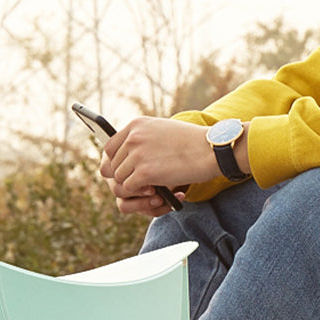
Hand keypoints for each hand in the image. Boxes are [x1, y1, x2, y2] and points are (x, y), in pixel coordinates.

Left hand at [100, 117, 217, 214]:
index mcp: (135, 125)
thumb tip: (131, 153)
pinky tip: (154, 191)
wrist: (210, 150)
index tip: (129, 170)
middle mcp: (132, 137)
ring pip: (119, 178)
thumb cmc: (192, 142)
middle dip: (126, 176)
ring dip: (133, 186)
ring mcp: (137, 155)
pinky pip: (129, 188)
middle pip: (113, 165)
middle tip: (143, 183)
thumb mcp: (163, 130)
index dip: (118, 162)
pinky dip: (139, 193)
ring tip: (151, 187)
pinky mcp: (144, 172)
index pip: (109, 148)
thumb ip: (144, 138)